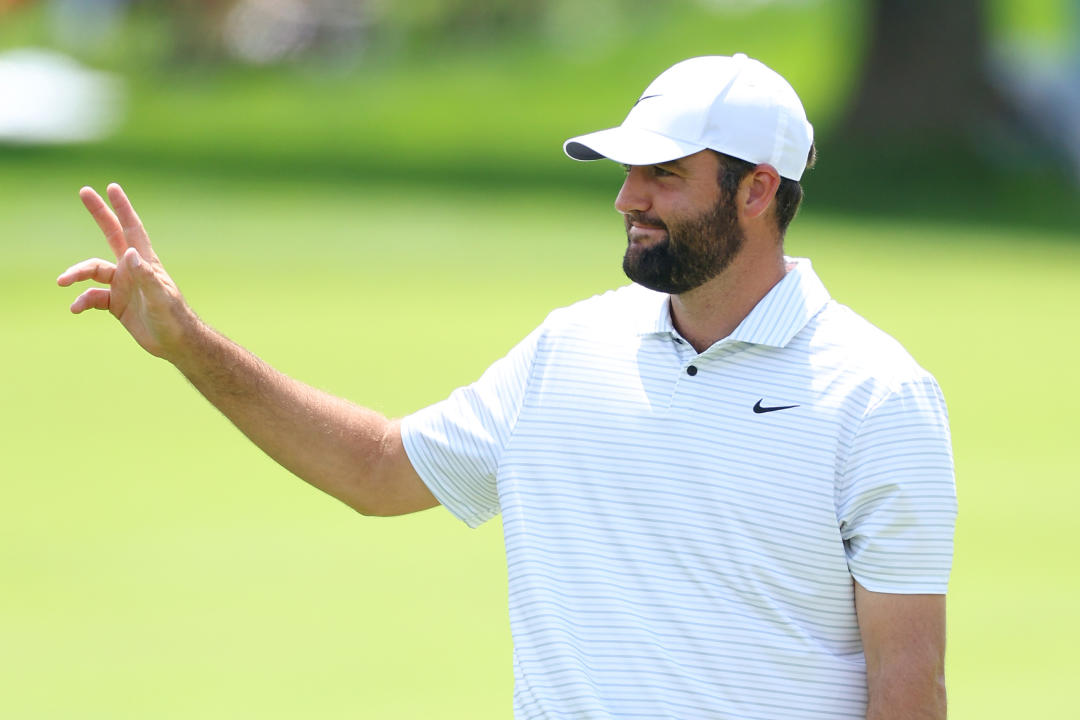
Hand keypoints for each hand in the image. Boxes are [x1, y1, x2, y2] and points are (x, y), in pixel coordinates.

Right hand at [57, 183, 195, 360]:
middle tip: (84, 191)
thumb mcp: (160, 297)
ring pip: (93, 271)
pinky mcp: (116, 303)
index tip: (111, 187)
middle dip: (99, 214)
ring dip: (77, 274)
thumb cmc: (173, 318)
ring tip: (62, 282)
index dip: (122, 208)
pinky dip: (82, 301)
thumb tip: (129, 254)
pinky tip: (75, 309)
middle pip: (111, 235)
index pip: (132, 229)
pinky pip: (92, 297)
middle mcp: (132, 269)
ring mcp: (123, 285)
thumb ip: (145, 276)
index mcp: (145, 262)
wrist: (175, 343)